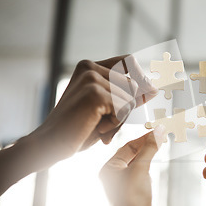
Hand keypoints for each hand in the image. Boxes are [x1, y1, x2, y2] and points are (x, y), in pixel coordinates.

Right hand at [32, 55, 156, 160]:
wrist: (50, 144)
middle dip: (127, 107)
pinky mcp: (95, 93)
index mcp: (90, 66)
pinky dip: (115, 123)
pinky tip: (96, 127)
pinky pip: (123, 109)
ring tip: (98, 125)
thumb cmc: (79, 128)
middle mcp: (90, 67)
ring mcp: (91, 79)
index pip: (129, 61)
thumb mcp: (107, 109)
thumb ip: (127, 96)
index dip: (142, 76)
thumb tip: (154, 89)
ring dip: (120, 118)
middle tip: (105, 122)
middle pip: (133, 84)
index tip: (151, 91)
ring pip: (130, 98)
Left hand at [79, 128, 164, 205]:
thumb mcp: (141, 168)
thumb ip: (149, 148)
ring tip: (160, 148)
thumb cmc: (132, 198)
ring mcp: (124, 187)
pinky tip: (156, 167)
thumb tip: (157, 131)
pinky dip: (149, 169)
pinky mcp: (134, 196)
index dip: (143, 138)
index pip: (127, 147)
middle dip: (146, 146)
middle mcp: (114, 177)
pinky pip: (142, 177)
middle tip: (160, 137)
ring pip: (137, 166)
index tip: (157, 131)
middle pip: (131, 155)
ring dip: (148, 157)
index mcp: (109, 169)